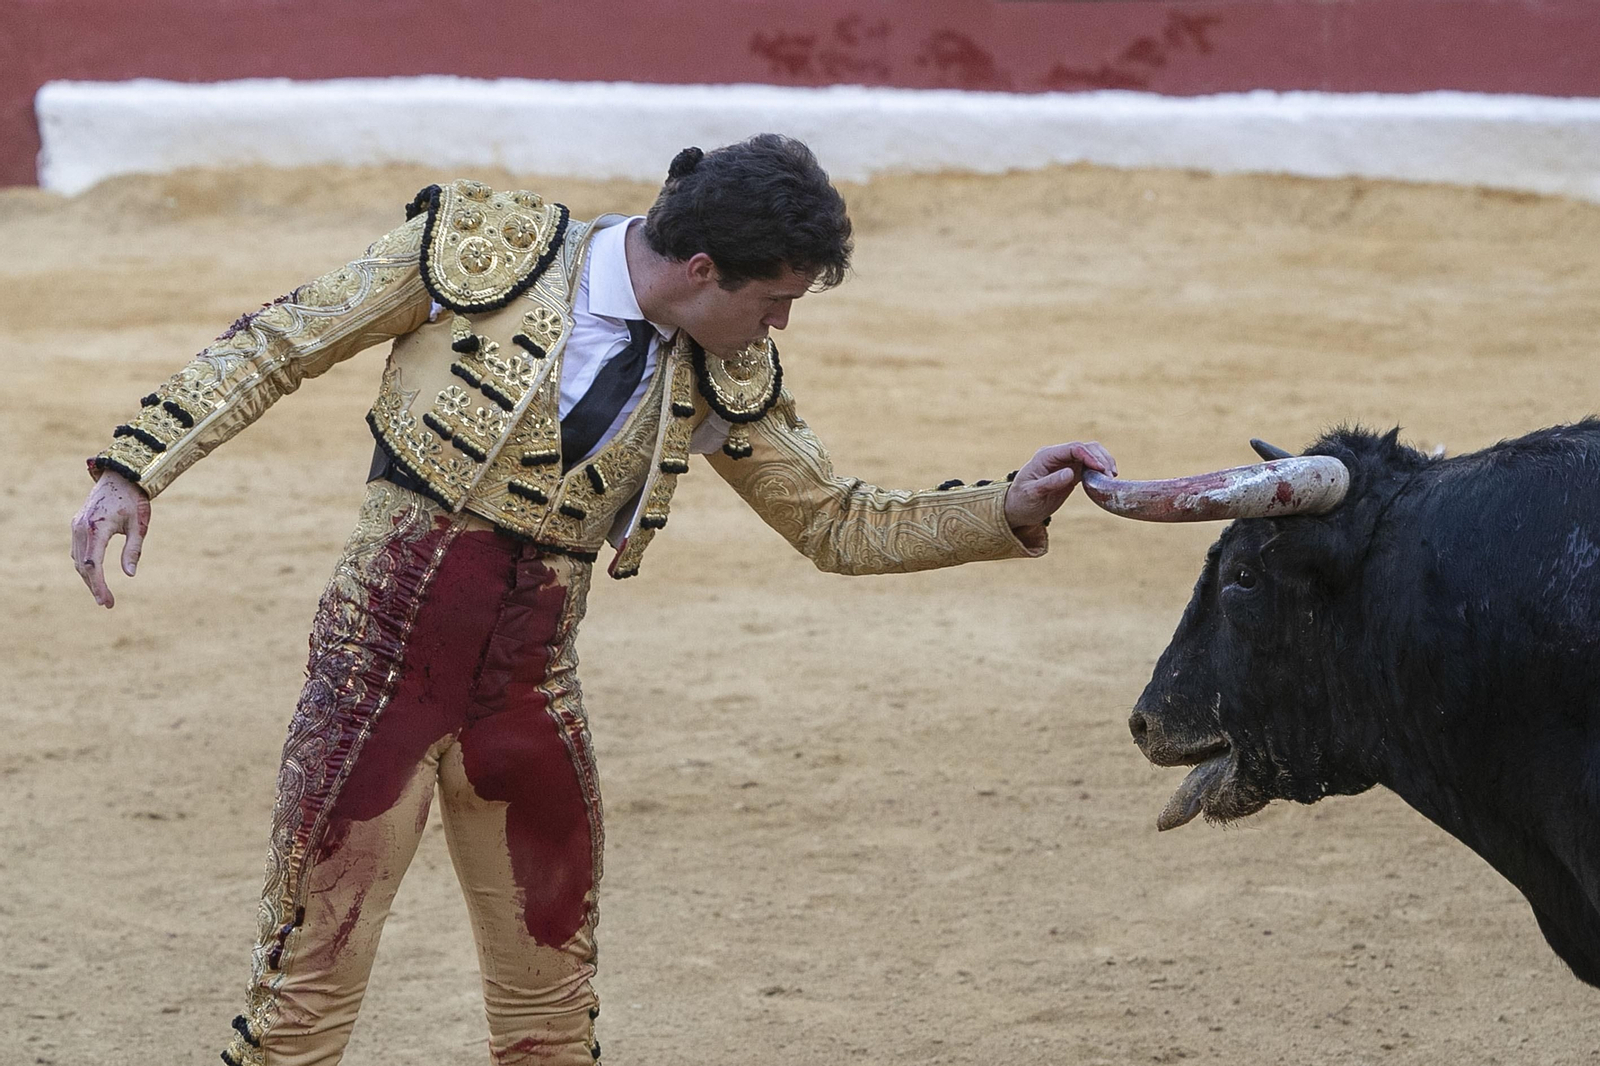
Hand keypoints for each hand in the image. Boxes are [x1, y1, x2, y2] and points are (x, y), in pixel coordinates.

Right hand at [71, 469, 150, 607]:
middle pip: (83, 566)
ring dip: (88, 578)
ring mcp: (76, 526)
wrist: (120, 476)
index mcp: (97, 528)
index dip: (98, 585)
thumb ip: (133, 550)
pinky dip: (85, 566)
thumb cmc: (134, 500)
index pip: (93, 564)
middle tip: (107, 603)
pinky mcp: (77, 525)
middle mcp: (81, 528)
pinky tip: (95, 576)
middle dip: (94, 586)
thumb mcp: (139, 525)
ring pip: (78, 560)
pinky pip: (78, 551)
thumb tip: (130, 575)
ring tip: (103, 594)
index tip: (106, 601)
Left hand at [1004, 441, 1116, 528]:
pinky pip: (1090, 465)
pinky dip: (1101, 469)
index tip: (1101, 469)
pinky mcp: (1072, 472)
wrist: (1017, 508)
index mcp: (1046, 456)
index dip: (1090, 456)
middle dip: (1100, 458)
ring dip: (1103, 462)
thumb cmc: (1022, 500)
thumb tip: (1070, 473)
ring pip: (1091, 454)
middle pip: (1085, 447)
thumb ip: (1050, 482)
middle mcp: (1057, 456)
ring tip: (1111, 477)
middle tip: (1110, 475)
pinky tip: (1107, 479)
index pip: (1073, 448)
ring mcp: (1065, 463)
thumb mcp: (1032, 493)